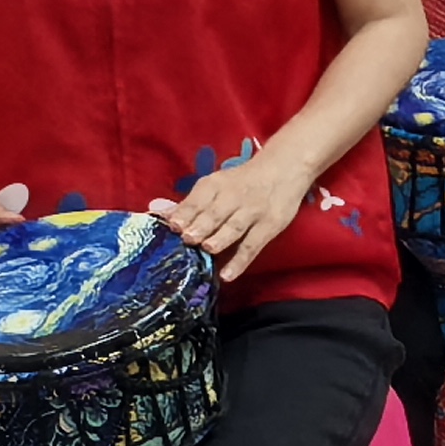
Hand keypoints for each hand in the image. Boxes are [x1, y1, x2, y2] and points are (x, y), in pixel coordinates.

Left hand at [154, 146, 312, 282]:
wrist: (285, 169)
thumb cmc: (242, 182)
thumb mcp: (216, 185)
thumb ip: (190, 204)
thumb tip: (159, 216)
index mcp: (216, 185)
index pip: (198, 200)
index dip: (186, 213)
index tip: (172, 226)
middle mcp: (235, 196)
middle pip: (216, 213)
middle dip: (201, 226)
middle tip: (188, 238)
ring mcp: (254, 212)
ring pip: (234, 228)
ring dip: (220, 239)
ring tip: (207, 249)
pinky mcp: (270, 226)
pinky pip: (253, 246)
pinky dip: (240, 261)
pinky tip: (227, 275)